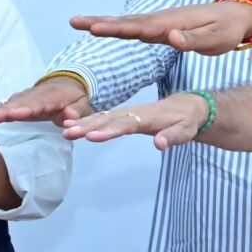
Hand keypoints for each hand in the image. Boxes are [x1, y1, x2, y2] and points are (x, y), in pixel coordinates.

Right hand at [0, 74, 89, 126]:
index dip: (26, 109)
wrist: (67, 83)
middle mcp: (36, 96)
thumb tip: (70, 117)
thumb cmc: (75, 97)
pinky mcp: (20, 101)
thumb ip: (79, 111)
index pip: (38, 104)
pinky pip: (8, 105)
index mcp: (52, 97)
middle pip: (19, 104)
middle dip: (4, 111)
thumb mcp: (83, 104)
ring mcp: (26, 97)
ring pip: (11, 104)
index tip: (15, 114)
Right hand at [62, 93, 209, 149]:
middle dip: (88, 127)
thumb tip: (160, 145)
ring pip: (103, 118)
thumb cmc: (185, 121)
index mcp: (147, 117)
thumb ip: (172, 137)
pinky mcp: (122, 116)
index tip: (92, 137)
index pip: (126, 125)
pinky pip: (103, 118)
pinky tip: (72, 125)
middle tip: (68, 133)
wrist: (186, 106)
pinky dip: (88, 121)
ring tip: (66, 131)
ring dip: (84, 124)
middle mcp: (133, 113)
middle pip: (108, 120)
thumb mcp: (185, 131)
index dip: (110, 131)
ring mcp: (126, 113)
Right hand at [68, 0, 251, 56]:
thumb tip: (171, 38)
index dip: (116, 29)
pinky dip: (117, 27)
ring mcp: (161, 22)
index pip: (140, 28)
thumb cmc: (228, 29)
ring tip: (79, 23)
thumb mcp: (216, 39)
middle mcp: (162, 20)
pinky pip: (136, 27)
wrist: (238, 15)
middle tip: (73, 22)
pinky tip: (104, 28)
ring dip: (103, 23)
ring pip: (128, 23)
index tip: (94, 28)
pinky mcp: (163, 27)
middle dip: (99, 23)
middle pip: (126, 23)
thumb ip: (193, 40)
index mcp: (172, 24)